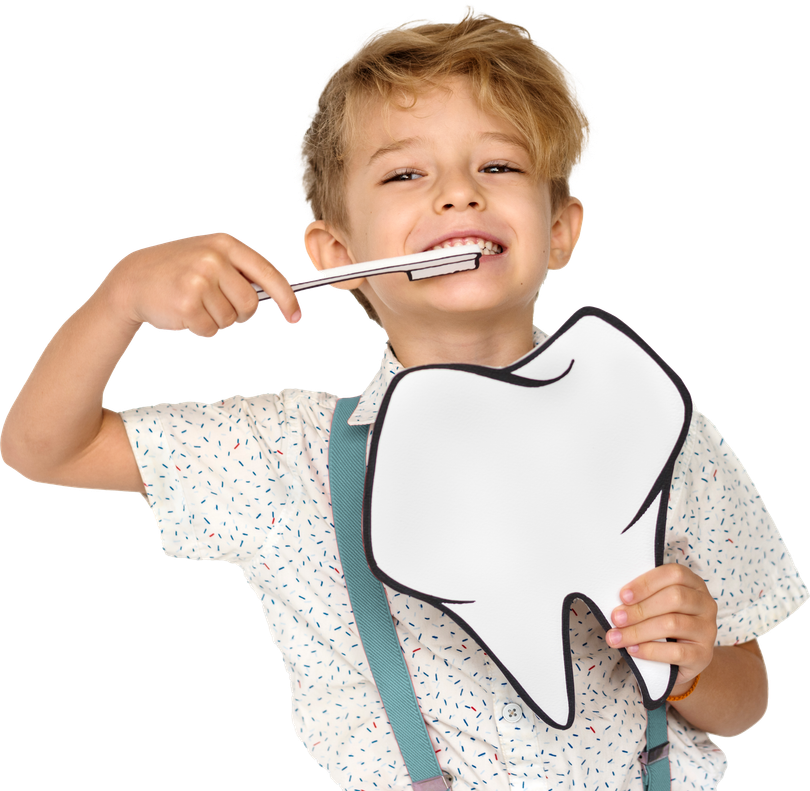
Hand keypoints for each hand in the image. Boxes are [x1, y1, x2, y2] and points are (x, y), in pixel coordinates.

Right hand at [102, 231, 301, 336]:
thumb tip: (278, 296)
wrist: (133, 280)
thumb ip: (240, 272)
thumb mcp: (210, 258)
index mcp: (225, 244)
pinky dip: (202, 328)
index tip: (295, 315)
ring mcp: (199, 280)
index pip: (267, 274)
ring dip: (217, 320)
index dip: (286, 298)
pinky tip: (186, 314)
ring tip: (196, 304)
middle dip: (239, 312)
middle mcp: (213, 259)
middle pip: (250, 303)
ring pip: (230, 318)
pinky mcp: (187, 303)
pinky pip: (211, 329)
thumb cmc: (178, 271)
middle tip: (219, 305)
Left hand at [607, 563, 717, 688]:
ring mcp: (708, 630)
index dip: (646, 583)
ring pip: (673, 624)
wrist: (682, 659)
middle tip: (616, 618)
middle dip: (640, 609)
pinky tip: (633, 650)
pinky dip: (650, 650)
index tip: (623, 596)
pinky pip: (676, 652)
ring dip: (639, 631)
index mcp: (693, 583)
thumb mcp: (656, 603)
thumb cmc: (663, 621)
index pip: (674, 574)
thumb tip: (617, 600)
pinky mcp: (704, 655)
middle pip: (675, 598)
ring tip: (617, 637)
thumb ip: (643, 596)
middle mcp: (705, 604)